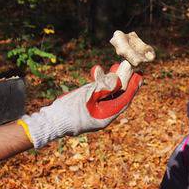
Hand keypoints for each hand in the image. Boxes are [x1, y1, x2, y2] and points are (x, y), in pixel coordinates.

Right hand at [18, 64, 141, 147]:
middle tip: (126, 68)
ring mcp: (94, 113)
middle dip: (122, 81)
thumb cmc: (69, 110)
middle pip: (117, 96)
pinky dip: (96, 84)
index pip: (124, 100)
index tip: (139, 75)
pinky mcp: (86, 109)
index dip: (132, 87)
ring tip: (111, 66)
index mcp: (107, 116)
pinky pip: (96, 95)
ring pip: (106, 94)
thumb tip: (118, 79)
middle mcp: (103, 116)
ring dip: (108, 80)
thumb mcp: (88, 95)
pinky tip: (95, 72)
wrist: (50, 122)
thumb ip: (104, 87)